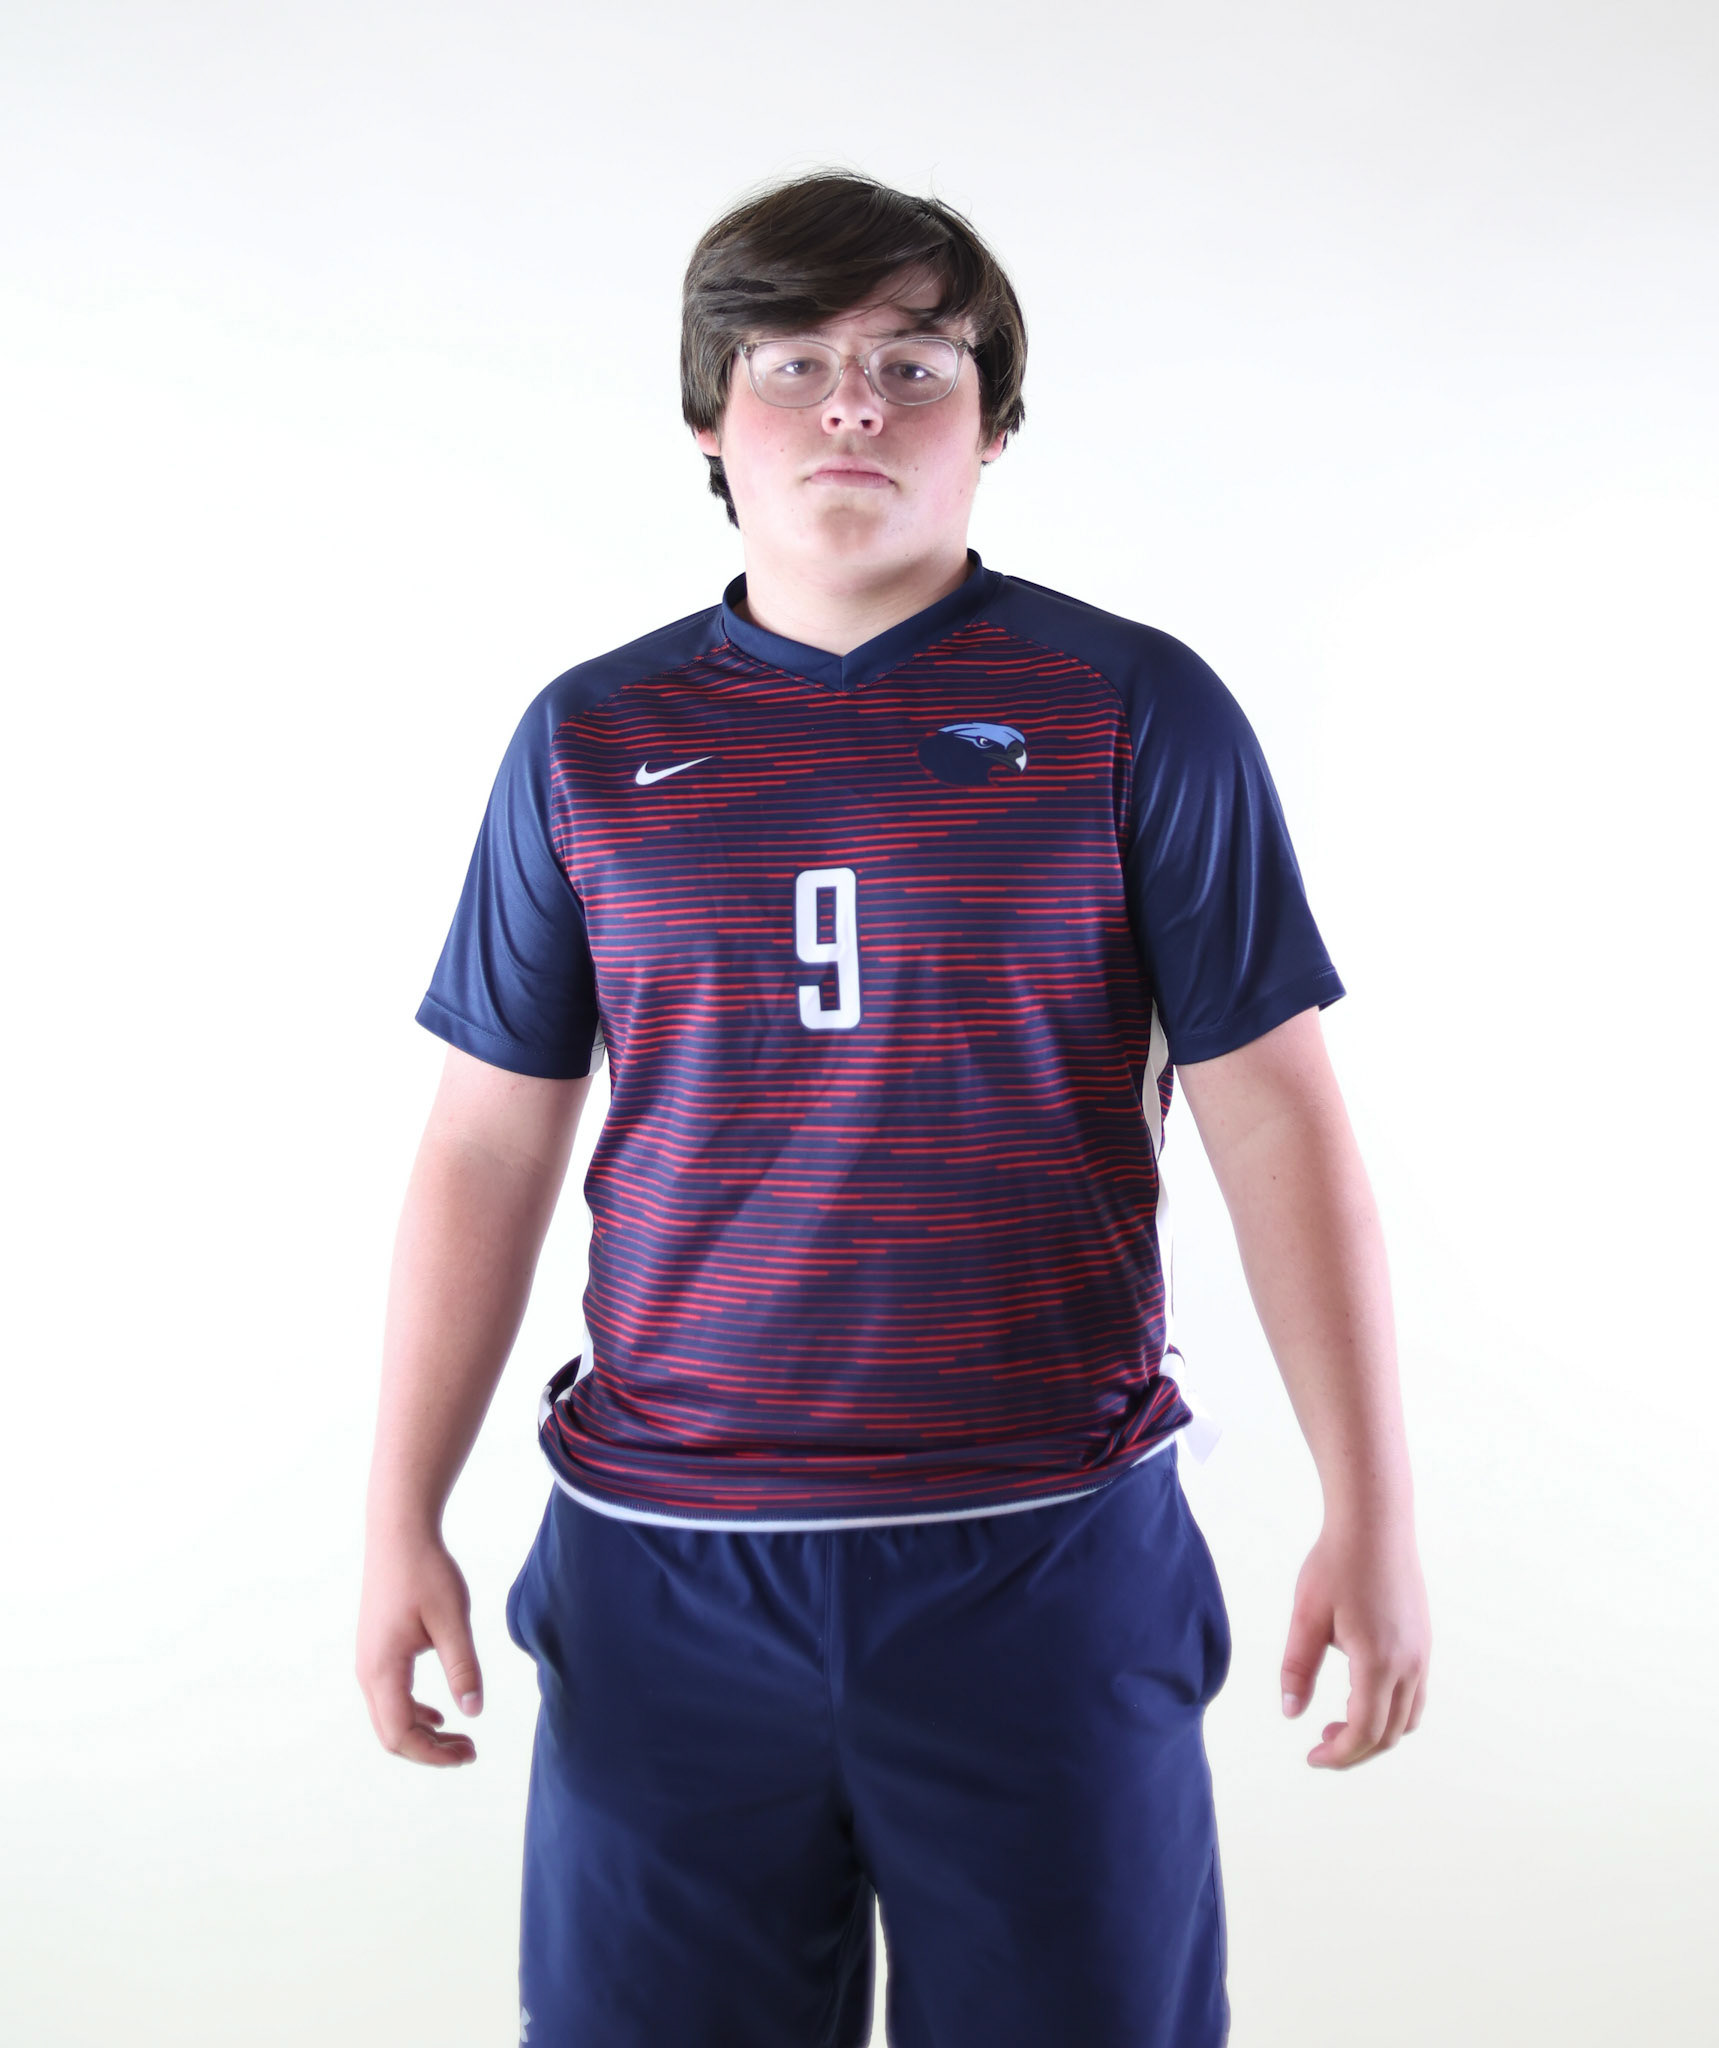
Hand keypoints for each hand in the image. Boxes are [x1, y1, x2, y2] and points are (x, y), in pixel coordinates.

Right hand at [356, 1524, 485, 1765]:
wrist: (399, 1534)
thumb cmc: (426, 1572)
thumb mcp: (452, 1619)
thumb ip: (463, 1667)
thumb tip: (474, 1712)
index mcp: (383, 1668)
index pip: (400, 1734)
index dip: (433, 1754)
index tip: (469, 1752)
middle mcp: (368, 1672)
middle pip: (391, 1734)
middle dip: (429, 1750)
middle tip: (469, 1751)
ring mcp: (369, 1662)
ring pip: (389, 1718)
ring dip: (422, 1733)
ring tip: (460, 1738)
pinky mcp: (376, 1651)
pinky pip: (389, 1698)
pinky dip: (414, 1714)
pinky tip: (439, 1714)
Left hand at [1279, 1510, 1429, 1768]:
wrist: (1375, 1523)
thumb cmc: (1336, 1564)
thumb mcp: (1307, 1616)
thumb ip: (1298, 1668)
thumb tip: (1291, 1713)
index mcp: (1379, 1662)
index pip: (1364, 1731)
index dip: (1338, 1754)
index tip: (1311, 1758)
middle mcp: (1409, 1664)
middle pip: (1389, 1734)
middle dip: (1355, 1750)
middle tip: (1319, 1746)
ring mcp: (1422, 1654)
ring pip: (1407, 1718)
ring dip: (1375, 1733)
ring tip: (1338, 1723)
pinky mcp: (1423, 1642)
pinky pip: (1415, 1695)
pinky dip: (1390, 1711)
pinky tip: (1360, 1694)